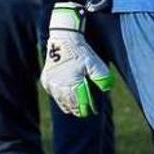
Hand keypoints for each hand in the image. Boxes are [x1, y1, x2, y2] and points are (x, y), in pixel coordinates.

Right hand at [40, 2, 114, 116]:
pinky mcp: (46, 79)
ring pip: (60, 100)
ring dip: (67, 106)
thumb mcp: (95, 63)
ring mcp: (51, 83)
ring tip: (73, 110)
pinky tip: (63, 99)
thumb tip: (107, 89)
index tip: (92, 112)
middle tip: (83, 113)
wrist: (63, 39)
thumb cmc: (81, 52)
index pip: (80, 102)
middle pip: (69, 104)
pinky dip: (58, 98)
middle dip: (77, 109)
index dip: (86, 108)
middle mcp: (60, 85)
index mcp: (73, 83)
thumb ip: (102, 76)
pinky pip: (53, 93)